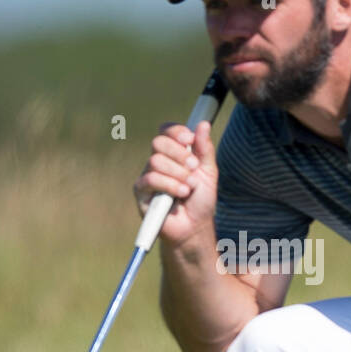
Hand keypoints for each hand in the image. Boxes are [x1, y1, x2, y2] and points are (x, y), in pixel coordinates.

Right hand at [132, 119, 218, 246]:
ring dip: (177, 174)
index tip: (189, 139)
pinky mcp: (141, 192)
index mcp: (174, 153)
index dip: (176, 132)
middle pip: (158, 142)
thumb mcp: (209, 172)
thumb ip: (205, 149)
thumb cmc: (201, 200)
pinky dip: (170, 185)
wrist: (195, 227)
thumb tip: (203, 124)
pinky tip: (181, 194)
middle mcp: (158, 162)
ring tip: (189, 188)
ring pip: (155, 161)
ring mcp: (147, 176)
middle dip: (179, 154)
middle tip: (193, 168)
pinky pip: (150, 179)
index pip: (166, 131)